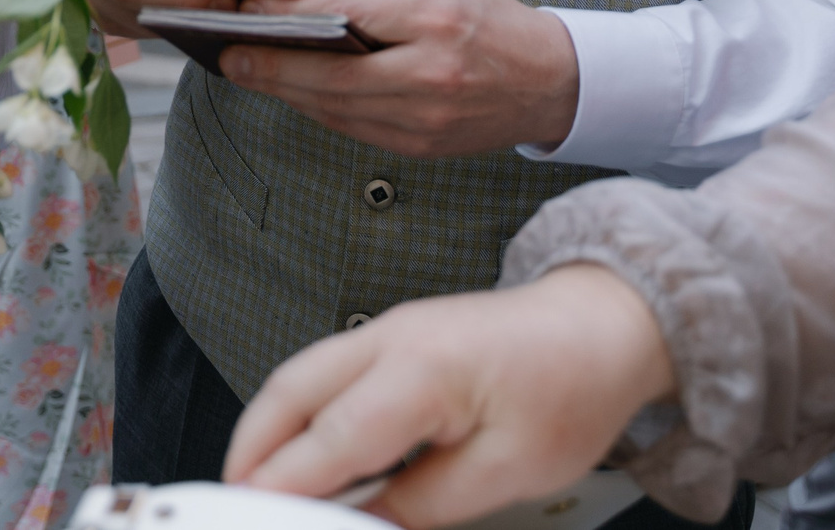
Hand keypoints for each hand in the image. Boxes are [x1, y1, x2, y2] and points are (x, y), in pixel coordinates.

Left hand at [220, 0, 578, 156]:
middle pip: (328, 75)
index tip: (243, 8)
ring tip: (245, 69)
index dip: (284, 15)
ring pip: (334, 108)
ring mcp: (424, 119)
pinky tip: (292, 90)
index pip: (340, 16)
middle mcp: (429, 74)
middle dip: (269, 65)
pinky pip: (352, 128)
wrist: (552, 82)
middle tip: (225, 54)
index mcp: (431, 20)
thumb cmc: (488, 22)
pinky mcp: (419, 149)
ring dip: (284, 91)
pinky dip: (318, 108)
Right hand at [223, 265, 676, 526]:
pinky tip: (303, 453)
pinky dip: (297, 413)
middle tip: (232, 505)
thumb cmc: (569, 390)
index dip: (284, 487)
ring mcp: (386, 329)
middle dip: (249, 452)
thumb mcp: (508, 471)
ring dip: (268, 430)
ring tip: (256, 487)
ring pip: (298, 377)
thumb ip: (427, 503)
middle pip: (289, 393)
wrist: (601, 324)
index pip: (331, 440)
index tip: (252, 518)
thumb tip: (365, 524)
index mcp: (423, 370)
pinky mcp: (391, 335)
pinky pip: (323, 372)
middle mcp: (390, 338)